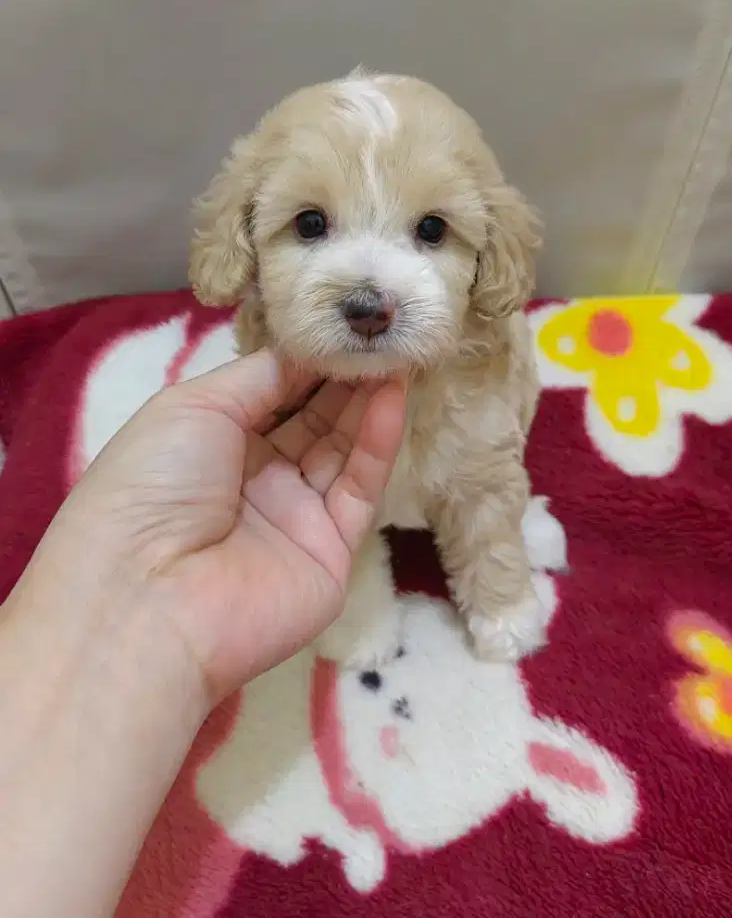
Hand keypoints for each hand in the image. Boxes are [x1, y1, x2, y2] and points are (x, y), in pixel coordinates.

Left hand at [18, 349, 406, 704]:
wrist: (149, 598)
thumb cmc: (154, 485)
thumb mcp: (193, 407)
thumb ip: (260, 376)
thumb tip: (308, 351)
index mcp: (209, 444)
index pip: (270, 392)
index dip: (305, 359)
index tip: (341, 321)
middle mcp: (253, 478)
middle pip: (310, 418)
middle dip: (342, 375)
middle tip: (379, 331)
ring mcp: (294, 516)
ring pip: (340, 448)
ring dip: (366, 400)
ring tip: (395, 351)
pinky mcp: (332, 550)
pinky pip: (358, 487)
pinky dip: (377, 441)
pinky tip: (393, 395)